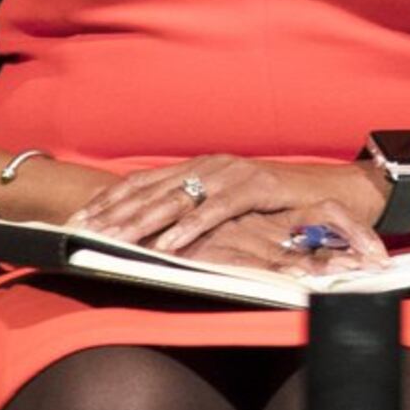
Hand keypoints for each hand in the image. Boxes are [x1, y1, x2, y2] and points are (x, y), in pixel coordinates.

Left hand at [67, 154, 389, 272]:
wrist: (333, 193)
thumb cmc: (277, 207)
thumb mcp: (228, 208)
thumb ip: (194, 213)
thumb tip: (151, 234)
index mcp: (199, 167)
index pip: (142, 182)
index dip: (108, 200)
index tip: (76, 221)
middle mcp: (211, 164)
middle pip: (152, 189)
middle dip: (113, 212)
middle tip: (80, 232)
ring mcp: (234, 173)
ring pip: (178, 198)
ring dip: (142, 222)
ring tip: (113, 240)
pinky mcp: (258, 187)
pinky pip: (216, 210)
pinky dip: (190, 228)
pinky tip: (167, 245)